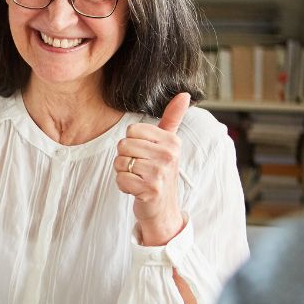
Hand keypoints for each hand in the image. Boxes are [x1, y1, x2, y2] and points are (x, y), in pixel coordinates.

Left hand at [114, 92, 189, 245]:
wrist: (164, 209)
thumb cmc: (161, 173)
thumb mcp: (168, 145)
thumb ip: (173, 118)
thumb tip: (184, 94)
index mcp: (171, 141)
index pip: (132, 130)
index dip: (131, 143)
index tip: (144, 155)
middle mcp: (168, 155)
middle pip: (123, 145)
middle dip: (125, 159)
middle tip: (140, 169)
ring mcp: (160, 173)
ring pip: (119, 162)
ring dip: (123, 173)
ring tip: (138, 179)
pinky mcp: (150, 189)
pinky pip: (120, 179)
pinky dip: (123, 186)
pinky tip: (136, 190)